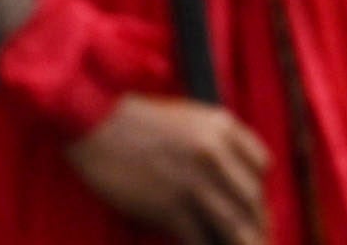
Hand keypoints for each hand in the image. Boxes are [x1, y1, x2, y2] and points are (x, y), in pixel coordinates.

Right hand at [66, 96, 269, 244]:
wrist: (85, 117)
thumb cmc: (128, 119)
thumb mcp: (180, 115)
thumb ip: (212, 140)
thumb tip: (230, 184)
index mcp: (219, 126)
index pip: (261, 166)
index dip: (256, 187)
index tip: (248, 202)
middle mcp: (214, 154)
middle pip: (253, 201)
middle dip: (255, 224)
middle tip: (251, 237)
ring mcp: (193, 182)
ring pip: (236, 227)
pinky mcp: (170, 207)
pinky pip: (202, 241)